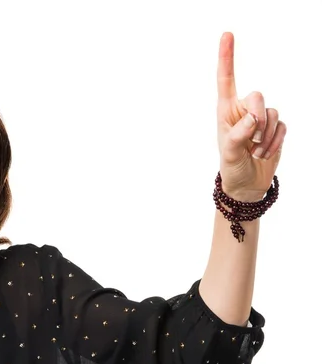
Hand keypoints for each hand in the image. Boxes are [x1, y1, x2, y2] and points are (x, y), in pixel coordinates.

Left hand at [216, 32, 286, 201]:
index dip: (226, 57)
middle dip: (258, 117)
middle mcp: (243, 110)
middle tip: (253, 139)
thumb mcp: (228, 153)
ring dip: (266, 136)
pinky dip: (276, 141)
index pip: (226, 80)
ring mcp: (261, 119)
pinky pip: (283, 126)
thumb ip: (238, 134)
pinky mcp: (276, 129)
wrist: (246, 184)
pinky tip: (266, 153)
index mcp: (226, 111)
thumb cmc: (231, 166)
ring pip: (272, 113)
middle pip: (258, 96)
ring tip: (255, 151)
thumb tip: (253, 119)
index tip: (226, 34)